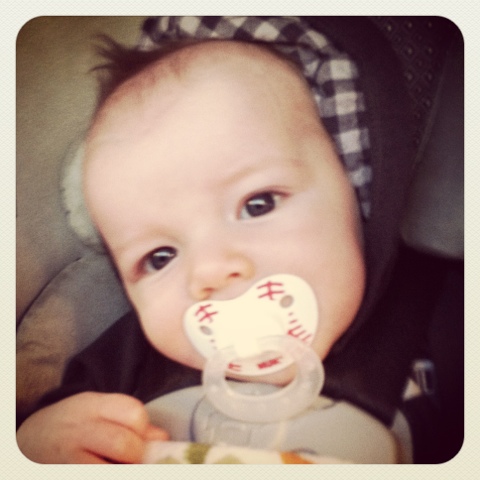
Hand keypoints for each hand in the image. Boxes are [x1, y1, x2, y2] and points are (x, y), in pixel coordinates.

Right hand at [17, 392, 168, 463]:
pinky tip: (109, 470)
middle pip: (123, 443)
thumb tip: (162, 438)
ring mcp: (66, 455)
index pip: (133, 412)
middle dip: (139, 458)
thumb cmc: (75, 425)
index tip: (147, 442)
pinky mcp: (61, 474)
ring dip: (125, 470)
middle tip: (139, 462)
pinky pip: (93, 475)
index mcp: (94, 405)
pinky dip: (107, 474)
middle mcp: (79, 428)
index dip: (146, 430)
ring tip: (125, 466)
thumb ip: (129, 421)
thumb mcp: (99, 412)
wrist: (30, 438)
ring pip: (107, 469)